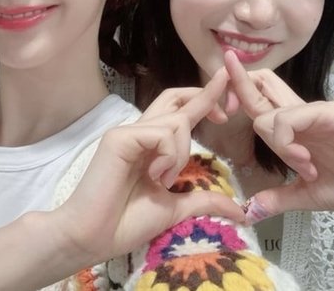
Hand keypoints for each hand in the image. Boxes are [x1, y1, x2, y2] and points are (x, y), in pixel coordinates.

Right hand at [57, 68, 243, 264]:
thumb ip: (203, 200)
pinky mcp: (120, 137)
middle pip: (175, 96)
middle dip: (204, 96)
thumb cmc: (127, 222)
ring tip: (163, 180)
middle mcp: (141, 132)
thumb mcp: (175, 208)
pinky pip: (161, 133)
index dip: (204, 98)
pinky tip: (155, 176)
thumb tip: (240, 210)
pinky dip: (168, 155)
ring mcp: (129, 132)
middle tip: (224, 115)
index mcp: (151, 145)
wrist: (93, 238)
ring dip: (182, 152)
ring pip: (176, 121)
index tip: (226, 95)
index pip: (180, 111)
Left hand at [222, 50, 333, 220]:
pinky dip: (287, 143)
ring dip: (275, 143)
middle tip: (225, 109)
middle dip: (237, 84)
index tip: (221, 91)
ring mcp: (312, 110)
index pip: (257, 102)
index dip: (237, 92)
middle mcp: (299, 113)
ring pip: (268, 113)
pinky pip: (288, 119)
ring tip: (303, 166)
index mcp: (293, 128)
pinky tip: (305, 162)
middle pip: (260, 84)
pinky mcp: (326, 112)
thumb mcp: (309, 194)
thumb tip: (251, 210)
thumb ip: (278, 198)